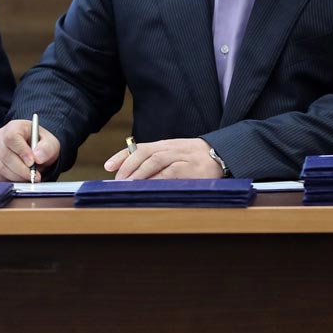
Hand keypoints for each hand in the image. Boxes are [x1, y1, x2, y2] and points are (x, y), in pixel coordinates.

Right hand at [0, 119, 60, 181]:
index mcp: (14, 127)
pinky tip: (22, 178)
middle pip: (5, 155)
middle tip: (35, 175)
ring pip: (1, 166)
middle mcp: (0, 137)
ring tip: (30, 177)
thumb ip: (46, 148)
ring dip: (17, 176)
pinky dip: (12, 180)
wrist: (36, 150)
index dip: (21, 151)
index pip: (12, 138)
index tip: (32, 163)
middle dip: (21, 169)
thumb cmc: (41, 144)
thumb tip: (38, 158)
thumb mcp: (50, 143)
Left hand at [104, 137, 222, 179]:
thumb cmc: (196, 159)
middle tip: (117, 181)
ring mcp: (182, 158)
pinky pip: (172, 174)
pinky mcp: (192, 170)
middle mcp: (172, 148)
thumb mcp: (175, 155)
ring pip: (156, 161)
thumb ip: (157, 161)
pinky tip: (149, 188)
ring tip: (128, 185)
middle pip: (145, 153)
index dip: (122, 156)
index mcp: (166, 144)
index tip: (107, 167)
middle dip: (128, 166)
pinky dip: (158, 180)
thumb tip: (132, 176)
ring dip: (139, 174)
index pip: (140, 147)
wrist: (224, 155)